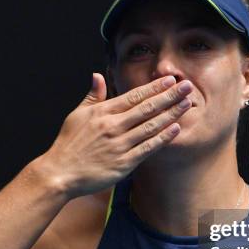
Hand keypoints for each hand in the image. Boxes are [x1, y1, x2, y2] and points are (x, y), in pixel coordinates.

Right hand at [43, 73, 192, 197]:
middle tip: (188, 87)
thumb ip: (92, 96)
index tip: (170, 80)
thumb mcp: (76, 115)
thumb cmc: (68, 144)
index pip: (134, 96)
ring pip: (151, 126)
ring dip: (171, 114)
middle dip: (170, 96)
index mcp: (103, 112)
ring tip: (187, 104)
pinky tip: (176, 129)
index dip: (154, 88)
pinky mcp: (124, 163)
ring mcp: (119, 145)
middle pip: (147, 108)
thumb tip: (98, 76)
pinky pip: (148, 147)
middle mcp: (113, 126)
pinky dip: (163, 138)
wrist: (59, 173)